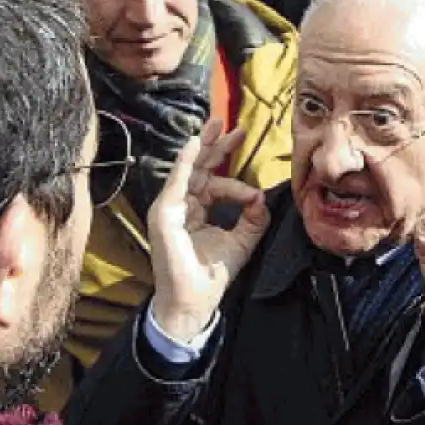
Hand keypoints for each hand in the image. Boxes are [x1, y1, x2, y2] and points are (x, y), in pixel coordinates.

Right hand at [147, 120, 269, 341]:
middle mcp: (183, 204)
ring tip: (216, 124)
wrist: (196, 300)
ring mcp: (171, 208)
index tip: (254, 195)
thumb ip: (254, 218)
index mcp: (198, 209)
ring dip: (203, 145)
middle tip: (232, 125)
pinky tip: (195, 143)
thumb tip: (260, 195)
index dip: (237, 183)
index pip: (216, 183)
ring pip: (189, 169)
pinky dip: (185, 162)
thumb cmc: (213, 273)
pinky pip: (177, 182)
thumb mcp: (243, 241)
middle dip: (217, 145)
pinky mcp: (164, 214)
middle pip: (201, 168)